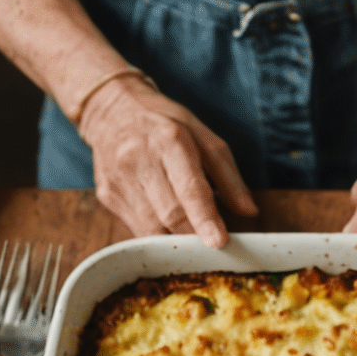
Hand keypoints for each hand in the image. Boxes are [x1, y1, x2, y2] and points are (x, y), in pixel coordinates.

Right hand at [76, 76, 256, 247]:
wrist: (112, 110)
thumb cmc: (165, 124)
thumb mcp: (204, 137)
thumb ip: (229, 176)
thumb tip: (249, 211)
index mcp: (169, 140)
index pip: (188, 188)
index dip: (204, 218)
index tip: (218, 242)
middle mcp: (139, 159)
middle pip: (170, 214)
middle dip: (195, 236)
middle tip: (214, 245)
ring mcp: (119, 179)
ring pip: (151, 228)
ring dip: (177, 241)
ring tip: (193, 237)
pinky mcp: (107, 195)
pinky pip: (137, 228)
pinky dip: (158, 234)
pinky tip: (167, 224)